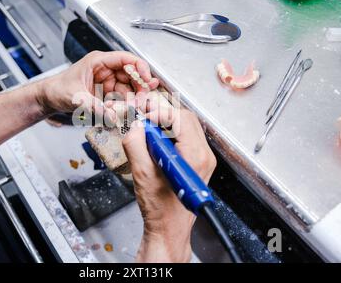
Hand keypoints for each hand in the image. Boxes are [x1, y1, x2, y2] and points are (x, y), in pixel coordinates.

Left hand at [35, 51, 158, 119]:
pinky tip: (122, 112)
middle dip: (139, 88)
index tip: (147, 80)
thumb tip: (112, 116)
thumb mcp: (75, 97)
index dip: (140, 68)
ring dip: (132, 100)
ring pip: (128, 89)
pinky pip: (121, 99)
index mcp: (99, 62)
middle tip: (141, 101)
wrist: (48, 99)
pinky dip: (124, 106)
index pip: (127, 59)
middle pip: (132, 75)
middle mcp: (106, 70)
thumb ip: (94, 107)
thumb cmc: (57, 89)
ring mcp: (107, 82)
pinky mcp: (106, 94)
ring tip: (130, 109)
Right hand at [122, 110, 216, 262]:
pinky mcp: (198, 162)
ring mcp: (203, 159)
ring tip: (147, 132)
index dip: (159, 113)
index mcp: (195, 157)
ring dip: (166, 124)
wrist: (169, 228)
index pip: (180, 118)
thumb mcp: (141, 174)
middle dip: (163, 115)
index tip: (143, 118)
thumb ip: (136, 144)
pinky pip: (186, 137)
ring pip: (186, 126)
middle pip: (186, 118)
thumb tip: (137, 125)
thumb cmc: (160, 209)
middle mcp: (204, 156)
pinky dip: (170, 134)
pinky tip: (155, 143)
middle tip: (144, 120)